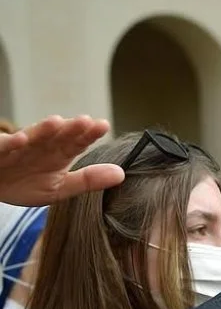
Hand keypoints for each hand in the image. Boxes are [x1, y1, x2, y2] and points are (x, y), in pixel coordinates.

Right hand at [0, 116, 123, 205]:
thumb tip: (121, 173)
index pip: (76, 142)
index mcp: (57, 154)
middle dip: (70, 128)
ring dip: (43, 129)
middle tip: (86, 121)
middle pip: (57, 135)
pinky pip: (3, 147)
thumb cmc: (25, 184)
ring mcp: (18, 148)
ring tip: (57, 122)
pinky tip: (21, 140)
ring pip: (32, 136)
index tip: (103, 126)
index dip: (88, 135)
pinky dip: (10, 143)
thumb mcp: (60, 187)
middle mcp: (40, 146)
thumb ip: (88, 181)